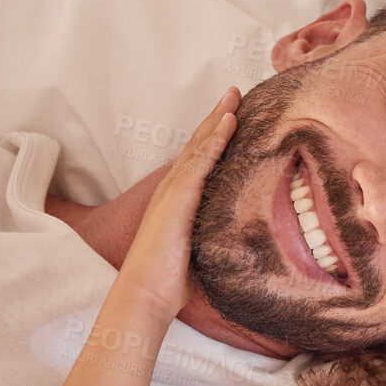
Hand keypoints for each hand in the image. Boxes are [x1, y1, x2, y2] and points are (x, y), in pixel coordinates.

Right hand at [114, 88, 238, 318]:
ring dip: (218, 118)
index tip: (233, 115)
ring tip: (235, 95)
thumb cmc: (171, 281)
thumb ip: (214, 236)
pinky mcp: (179, 200)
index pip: (201, 160)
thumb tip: (239, 240)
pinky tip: (229, 122)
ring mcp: (175, 192)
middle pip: (199, 144)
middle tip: (235, 92)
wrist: (146, 294)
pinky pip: (201, 163)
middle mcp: (175, 190)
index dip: (216, 136)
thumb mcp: (200, 251)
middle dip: (217, 116)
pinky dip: (215, 140)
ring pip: (200, 146)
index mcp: (180, 200)